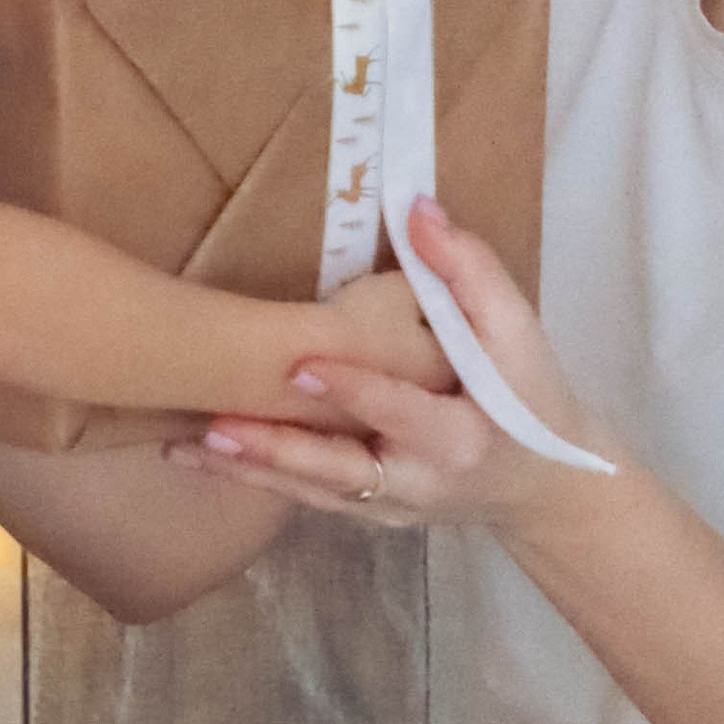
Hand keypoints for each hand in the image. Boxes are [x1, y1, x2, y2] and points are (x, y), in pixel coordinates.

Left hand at [176, 203, 615, 533]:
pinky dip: (253, 479)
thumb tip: (418, 208)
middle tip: (216, 425)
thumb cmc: (530, 395)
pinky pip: (304, 498)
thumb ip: (469, 270)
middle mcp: (416, 484)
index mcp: (459, 438)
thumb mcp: (517, 332)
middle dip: (276, 451)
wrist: (542, 487)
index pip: (398, 413)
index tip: (300, 365)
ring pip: (309, 492)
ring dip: (247, 469)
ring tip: (181, 446)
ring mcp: (386, 508)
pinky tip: (196, 456)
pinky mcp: (364, 515)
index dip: (351, 391)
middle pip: (338, 472)